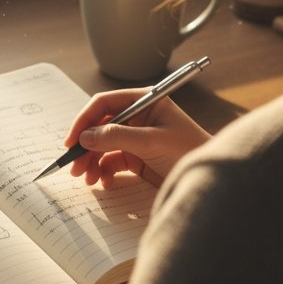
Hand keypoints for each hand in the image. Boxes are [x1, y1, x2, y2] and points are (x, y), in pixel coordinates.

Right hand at [64, 88, 210, 188]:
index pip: (103, 104)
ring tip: (88, 179)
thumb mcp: (152, 142)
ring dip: (92, 161)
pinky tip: (104, 182)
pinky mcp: (137, 156)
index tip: (72, 141)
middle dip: (85, 146)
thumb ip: (117, 136)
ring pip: (103, 145)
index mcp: (143, 101)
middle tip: (74, 167)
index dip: (84, 120)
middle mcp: (137, 116)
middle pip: (99, 126)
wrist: (210, 176)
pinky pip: (112, 161)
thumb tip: (85, 136)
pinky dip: (104, 171)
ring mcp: (136, 137)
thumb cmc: (189, 150)